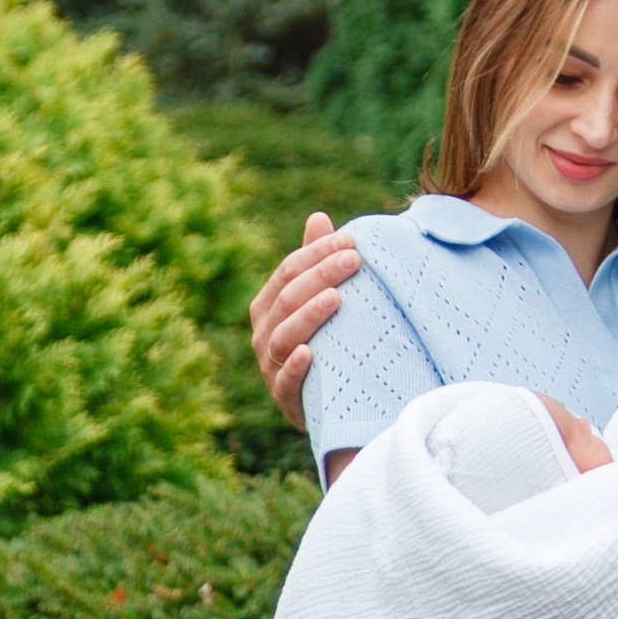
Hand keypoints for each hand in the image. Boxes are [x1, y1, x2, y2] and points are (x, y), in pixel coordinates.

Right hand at [251, 212, 355, 413]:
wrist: (331, 401)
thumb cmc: (326, 341)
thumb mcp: (322, 300)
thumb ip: (316, 264)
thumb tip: (318, 217)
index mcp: (268, 306)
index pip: (288, 271)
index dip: (317, 253)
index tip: (351, 241)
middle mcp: (263, 334)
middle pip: (288, 298)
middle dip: (320, 276)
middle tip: (354, 259)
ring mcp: (270, 367)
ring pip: (284, 337)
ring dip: (309, 315)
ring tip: (336, 297)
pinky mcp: (285, 399)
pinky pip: (284, 382)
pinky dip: (295, 367)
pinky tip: (310, 352)